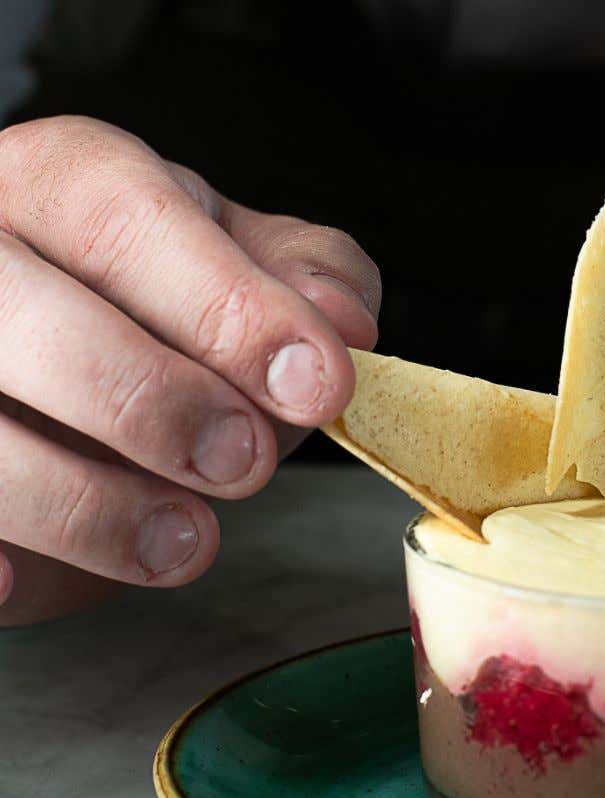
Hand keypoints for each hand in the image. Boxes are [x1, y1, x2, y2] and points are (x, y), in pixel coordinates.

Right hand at [0, 116, 380, 622]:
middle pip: (24, 309)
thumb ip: (303, 276)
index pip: (126, 219)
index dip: (229, 307)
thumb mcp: (238, 262)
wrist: (52, 358)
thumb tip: (343, 321)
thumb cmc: (148, 300)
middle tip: (244, 461)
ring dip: (83, 502)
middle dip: (150, 398)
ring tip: (185, 542)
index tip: (318, 384)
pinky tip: (22, 579)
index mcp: (57, 180)